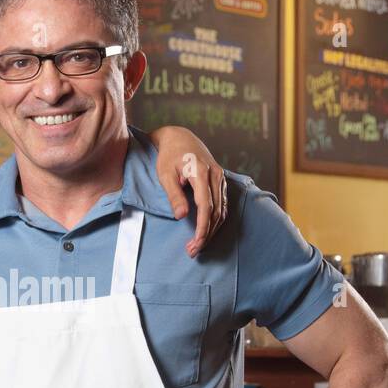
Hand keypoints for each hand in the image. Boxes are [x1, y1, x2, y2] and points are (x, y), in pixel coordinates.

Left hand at [148, 126, 225, 256]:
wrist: (179, 137)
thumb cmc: (168, 156)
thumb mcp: (165, 174)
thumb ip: (174, 195)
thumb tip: (181, 216)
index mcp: (201, 172)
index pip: (206, 206)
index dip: (202, 227)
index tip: (195, 243)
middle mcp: (215, 175)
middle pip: (216, 212)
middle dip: (206, 234)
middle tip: (193, 251)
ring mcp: (220, 177)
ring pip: (222, 210)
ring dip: (211, 230)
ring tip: (198, 245)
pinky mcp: (220, 180)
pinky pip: (222, 204)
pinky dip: (216, 220)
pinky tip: (206, 232)